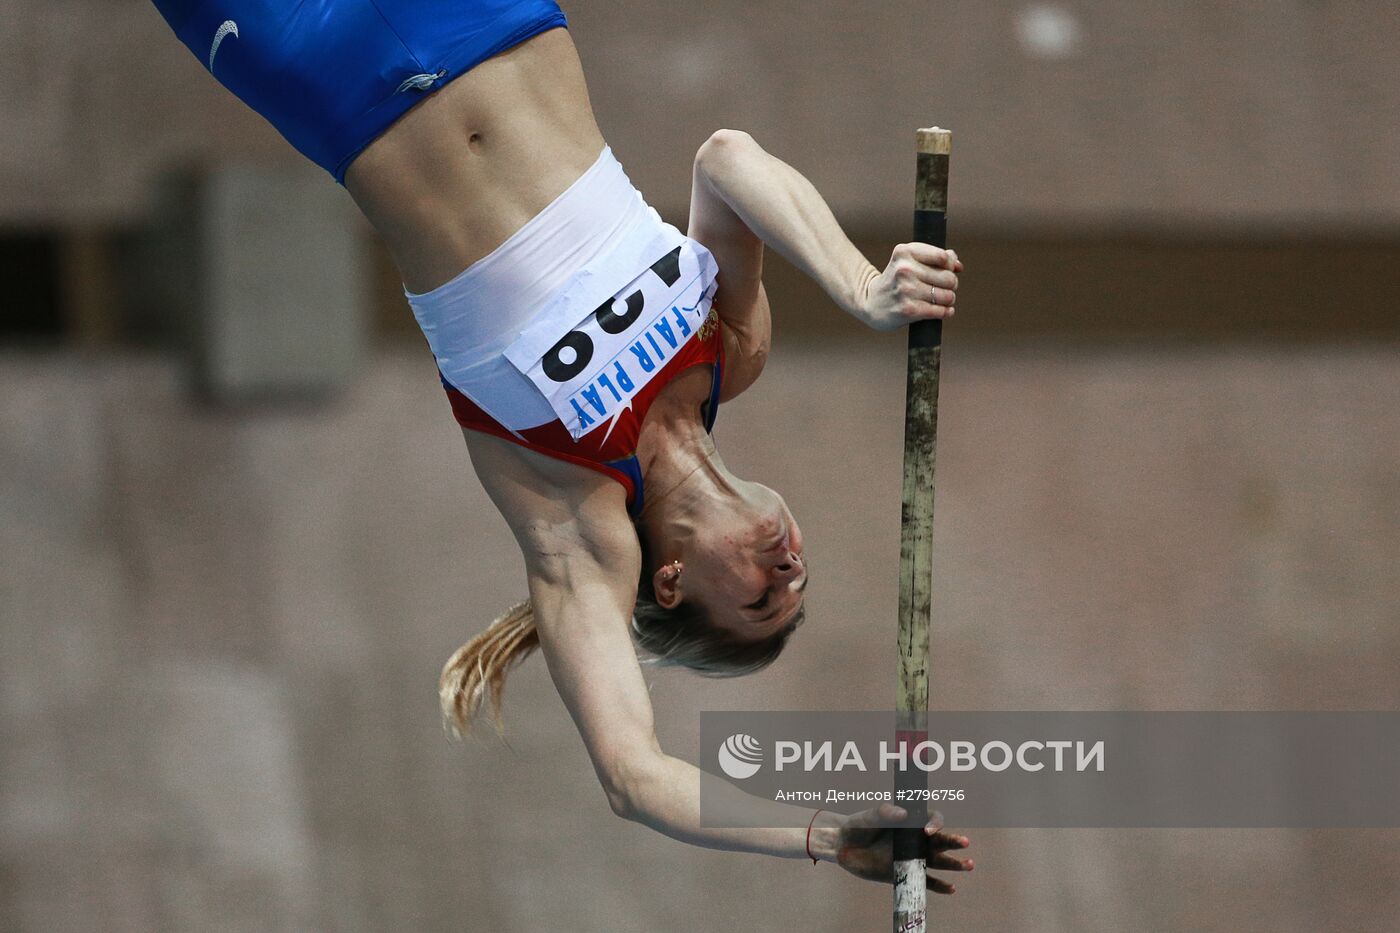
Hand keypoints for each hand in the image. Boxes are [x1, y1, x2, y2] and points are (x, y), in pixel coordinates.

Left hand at [834, 803, 972, 894]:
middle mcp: (914, 839)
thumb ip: (883, 812)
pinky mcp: (906, 874)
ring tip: (969, 865)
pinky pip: (926, 881)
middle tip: (965, 843)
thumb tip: (903, 813)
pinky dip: (939, 886)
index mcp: (909, 821)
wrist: (843, 847)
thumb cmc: (857, 826)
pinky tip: (951, 888)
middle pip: (940, 840)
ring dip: (954, 863)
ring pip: (938, 861)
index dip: (934, 823)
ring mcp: (912, 857)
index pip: (930, 819)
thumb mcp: (867, 817)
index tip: (927, 831)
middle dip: (953, 841)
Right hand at [852, 243, 961, 330]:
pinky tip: (945, 311)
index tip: (946, 270)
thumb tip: (958, 266)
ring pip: (947, 295)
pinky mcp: (909, 309)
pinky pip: (940, 311)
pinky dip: (946, 312)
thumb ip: (935, 258)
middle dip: (951, 284)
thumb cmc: (896, 280)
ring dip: (949, 299)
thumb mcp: (909, 261)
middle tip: (943, 288)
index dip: (950, 265)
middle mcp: (904, 269)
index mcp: (904, 252)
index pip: (943, 257)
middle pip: (948, 277)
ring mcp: (906, 290)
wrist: (871, 302)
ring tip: (942, 300)